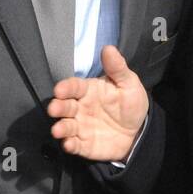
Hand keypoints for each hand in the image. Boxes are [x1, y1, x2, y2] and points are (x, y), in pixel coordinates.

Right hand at [47, 45, 148, 161]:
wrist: (138, 131)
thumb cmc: (130, 103)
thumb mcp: (128, 83)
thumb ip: (117, 67)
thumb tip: (108, 48)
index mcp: (88, 91)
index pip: (73, 87)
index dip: (65, 87)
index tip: (59, 90)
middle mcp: (80, 108)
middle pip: (64, 106)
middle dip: (57, 107)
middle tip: (54, 108)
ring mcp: (81, 127)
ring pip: (66, 126)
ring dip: (60, 128)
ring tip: (57, 130)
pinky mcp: (84, 144)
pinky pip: (74, 145)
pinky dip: (69, 145)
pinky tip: (68, 144)